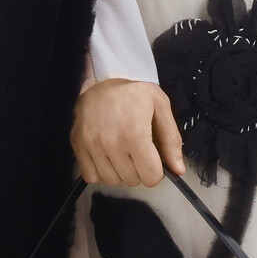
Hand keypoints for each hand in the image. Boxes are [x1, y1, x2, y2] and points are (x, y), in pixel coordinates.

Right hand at [71, 78, 186, 189]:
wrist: (103, 77)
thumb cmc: (134, 91)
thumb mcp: (161, 107)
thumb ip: (171, 140)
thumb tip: (178, 170)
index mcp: (135, 134)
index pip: (151, 177)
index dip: (157, 171)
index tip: (154, 159)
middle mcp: (111, 143)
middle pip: (133, 180)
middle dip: (139, 169)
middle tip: (138, 150)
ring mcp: (92, 145)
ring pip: (112, 181)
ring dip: (120, 171)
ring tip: (122, 152)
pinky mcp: (78, 145)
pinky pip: (91, 176)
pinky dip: (100, 171)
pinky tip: (107, 156)